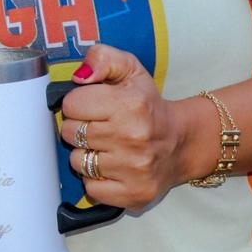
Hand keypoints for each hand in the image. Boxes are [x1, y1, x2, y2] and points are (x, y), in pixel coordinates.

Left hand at [56, 43, 199, 209]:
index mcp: (130, 103)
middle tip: (99, 127)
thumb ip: (103, 58)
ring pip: (77, 161)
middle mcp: (133, 136)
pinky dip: (95, 180)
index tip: (92, 107)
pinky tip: (111, 168)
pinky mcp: (134, 193)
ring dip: (86, 154)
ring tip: (106, 147)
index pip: (71, 104)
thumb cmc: (148, 106)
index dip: (77, 104)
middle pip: (70, 133)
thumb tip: (80, 75)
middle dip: (79, 128)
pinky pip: (90, 188)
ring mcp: (134, 168)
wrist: (182, 142)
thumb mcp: (130, 70)